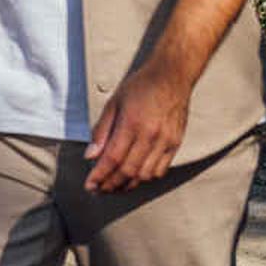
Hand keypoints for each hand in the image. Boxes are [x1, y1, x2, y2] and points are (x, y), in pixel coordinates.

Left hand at [84, 58, 193, 193]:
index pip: (113, 158)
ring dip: (127, 185)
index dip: (99, 176)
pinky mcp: (175, 143)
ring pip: (145, 175)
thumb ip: (101, 131)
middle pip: (128, 171)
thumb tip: (91, 156)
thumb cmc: (141, 86)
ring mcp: (165, 140)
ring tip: (113, 187)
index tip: (89, 185)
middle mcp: (150, 135)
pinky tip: (134, 177)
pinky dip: (145, 178)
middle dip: (110, 185)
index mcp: (132, 123)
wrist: (172, 76)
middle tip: (98, 190)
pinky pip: (160, 170)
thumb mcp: (114, 103)